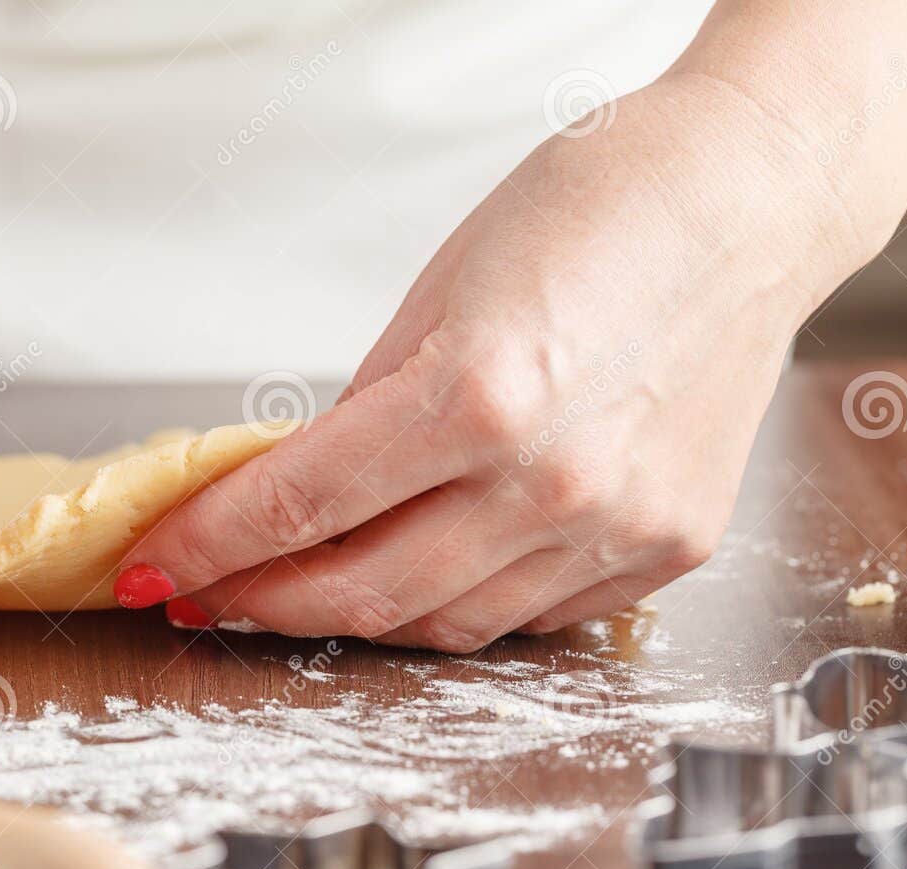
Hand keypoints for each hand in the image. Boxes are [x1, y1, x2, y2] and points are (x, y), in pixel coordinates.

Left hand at [120, 72, 872, 650]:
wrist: (748, 204)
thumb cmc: (594, 213)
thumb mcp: (437, 295)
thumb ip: (364, 413)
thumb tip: (297, 495)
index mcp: (478, 396)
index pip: (300, 506)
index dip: (209, 546)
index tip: (158, 567)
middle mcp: (552, 482)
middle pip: (363, 592)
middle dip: (263, 601)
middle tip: (211, 594)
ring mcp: (617, 528)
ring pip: (446, 626)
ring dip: (358, 616)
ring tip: (305, 589)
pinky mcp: (665, 549)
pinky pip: (533, 618)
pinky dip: (460, 607)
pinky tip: (421, 576)